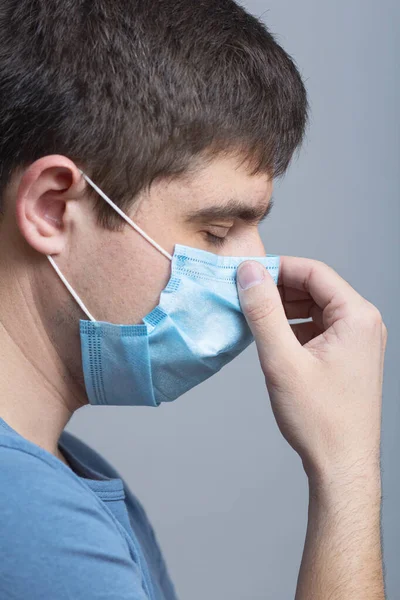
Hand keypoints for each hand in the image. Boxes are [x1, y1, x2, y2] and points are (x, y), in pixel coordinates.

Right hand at [236, 257, 386, 480]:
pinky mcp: (349, 357)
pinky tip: (272, 339)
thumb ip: (264, 312)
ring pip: (315, 308)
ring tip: (254, 318)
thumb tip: (250, 273)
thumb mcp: (282, 361)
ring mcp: (358, 341)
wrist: (342, 465)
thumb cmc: (319, 419)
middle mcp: (363, 324)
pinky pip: (318, 328)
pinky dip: (293, 328)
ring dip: (284, 309)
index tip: (246, 274)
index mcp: (357, 316)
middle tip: (245, 296)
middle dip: (278, 289)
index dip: (277, 268)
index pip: (314, 272)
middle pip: (315, 288)